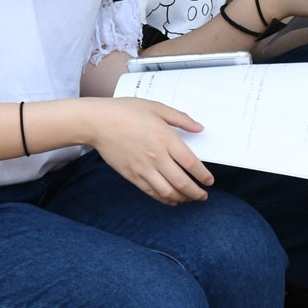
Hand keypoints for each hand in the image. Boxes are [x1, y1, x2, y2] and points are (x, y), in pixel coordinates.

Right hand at [86, 98, 212, 205]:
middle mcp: (157, 156)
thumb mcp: (157, 107)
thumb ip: (181, 118)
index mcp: (166, 138)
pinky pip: (151, 192)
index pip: (191, 163)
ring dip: (182, 198)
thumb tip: (200, 128)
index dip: (202, 175)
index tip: (210, 181)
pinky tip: (171, 200)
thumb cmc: (126, 111)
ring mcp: (143, 168)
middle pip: (181, 182)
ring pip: (167, 191)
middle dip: (196, 192)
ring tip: (190, 199)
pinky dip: (163, 199)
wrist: (98, 122)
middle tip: (204, 196)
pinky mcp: (131, 175)